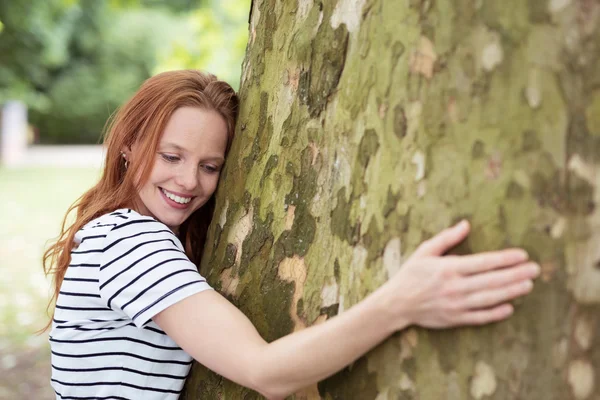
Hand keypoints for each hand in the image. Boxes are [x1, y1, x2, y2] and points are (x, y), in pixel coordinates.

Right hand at [381, 220, 539, 329]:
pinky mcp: (454, 319)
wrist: (396, 303)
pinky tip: (510, 308)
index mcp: (448, 268)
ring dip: (511, 292)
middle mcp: (454, 287)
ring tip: (528, 285)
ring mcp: (455, 304)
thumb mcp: (425, 251)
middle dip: (516, 274)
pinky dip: (495, 313)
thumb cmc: (411, 274)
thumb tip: (466, 224)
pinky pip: (480, 317)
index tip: (522, 255)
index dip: (505, 259)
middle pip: (492, 280)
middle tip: (535, 269)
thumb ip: (447, 238)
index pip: (483, 262)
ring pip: (490, 298)